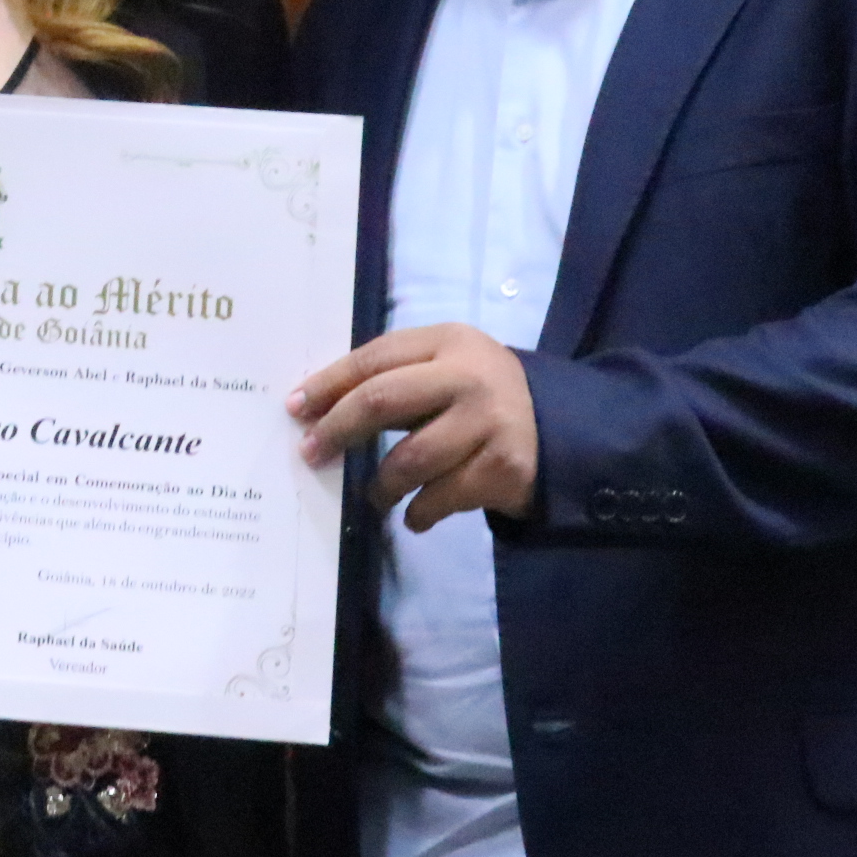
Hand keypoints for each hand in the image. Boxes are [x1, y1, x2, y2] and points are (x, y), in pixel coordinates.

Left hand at [289, 323, 539, 531]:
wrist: (560, 429)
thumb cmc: (479, 396)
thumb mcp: (445, 367)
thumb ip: (394, 377)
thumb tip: (317, 409)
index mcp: (447, 341)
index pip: (374, 358)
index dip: (329, 384)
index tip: (296, 409)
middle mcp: (469, 376)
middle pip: (383, 400)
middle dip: (338, 430)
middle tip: (313, 454)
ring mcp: (489, 422)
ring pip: (409, 459)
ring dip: (381, 485)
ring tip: (376, 495)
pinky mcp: (503, 468)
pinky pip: (441, 497)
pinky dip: (419, 512)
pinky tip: (414, 515)